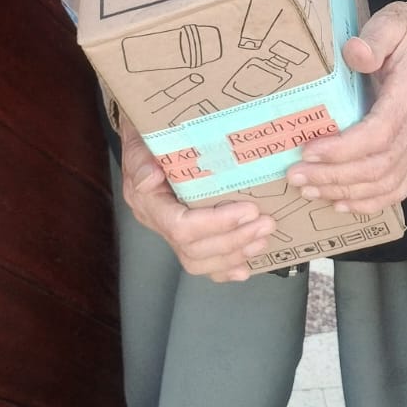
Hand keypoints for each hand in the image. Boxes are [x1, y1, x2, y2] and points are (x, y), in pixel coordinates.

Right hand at [120, 116, 275, 281]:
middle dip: (234, 240)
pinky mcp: (183, 234)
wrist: (144, 140)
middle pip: (193, 249)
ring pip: (198, 260)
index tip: (249, 210)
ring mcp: (168, 231)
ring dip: (234, 254)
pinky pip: (200, 261)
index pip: (180, 226)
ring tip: (262, 239)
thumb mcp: (140, 141)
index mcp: (148, 202)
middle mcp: (157, 222)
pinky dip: (223, 268)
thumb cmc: (146, 138)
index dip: (217, 224)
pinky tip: (244, 267)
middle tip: (266, 224)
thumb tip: (150, 178)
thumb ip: (141, 160)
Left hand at [286, 0, 406, 213]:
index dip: (343, 148)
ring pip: (386, 183)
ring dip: (345, 191)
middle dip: (333, 176)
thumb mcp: (391, 22)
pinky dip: (369, 202)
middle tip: (295, 175)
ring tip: (308, 189)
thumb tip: (355, 53)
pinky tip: (340, 203)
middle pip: (378, 165)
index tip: (307, 152)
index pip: (379, 132)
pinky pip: (397, 188)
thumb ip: (374, 38)